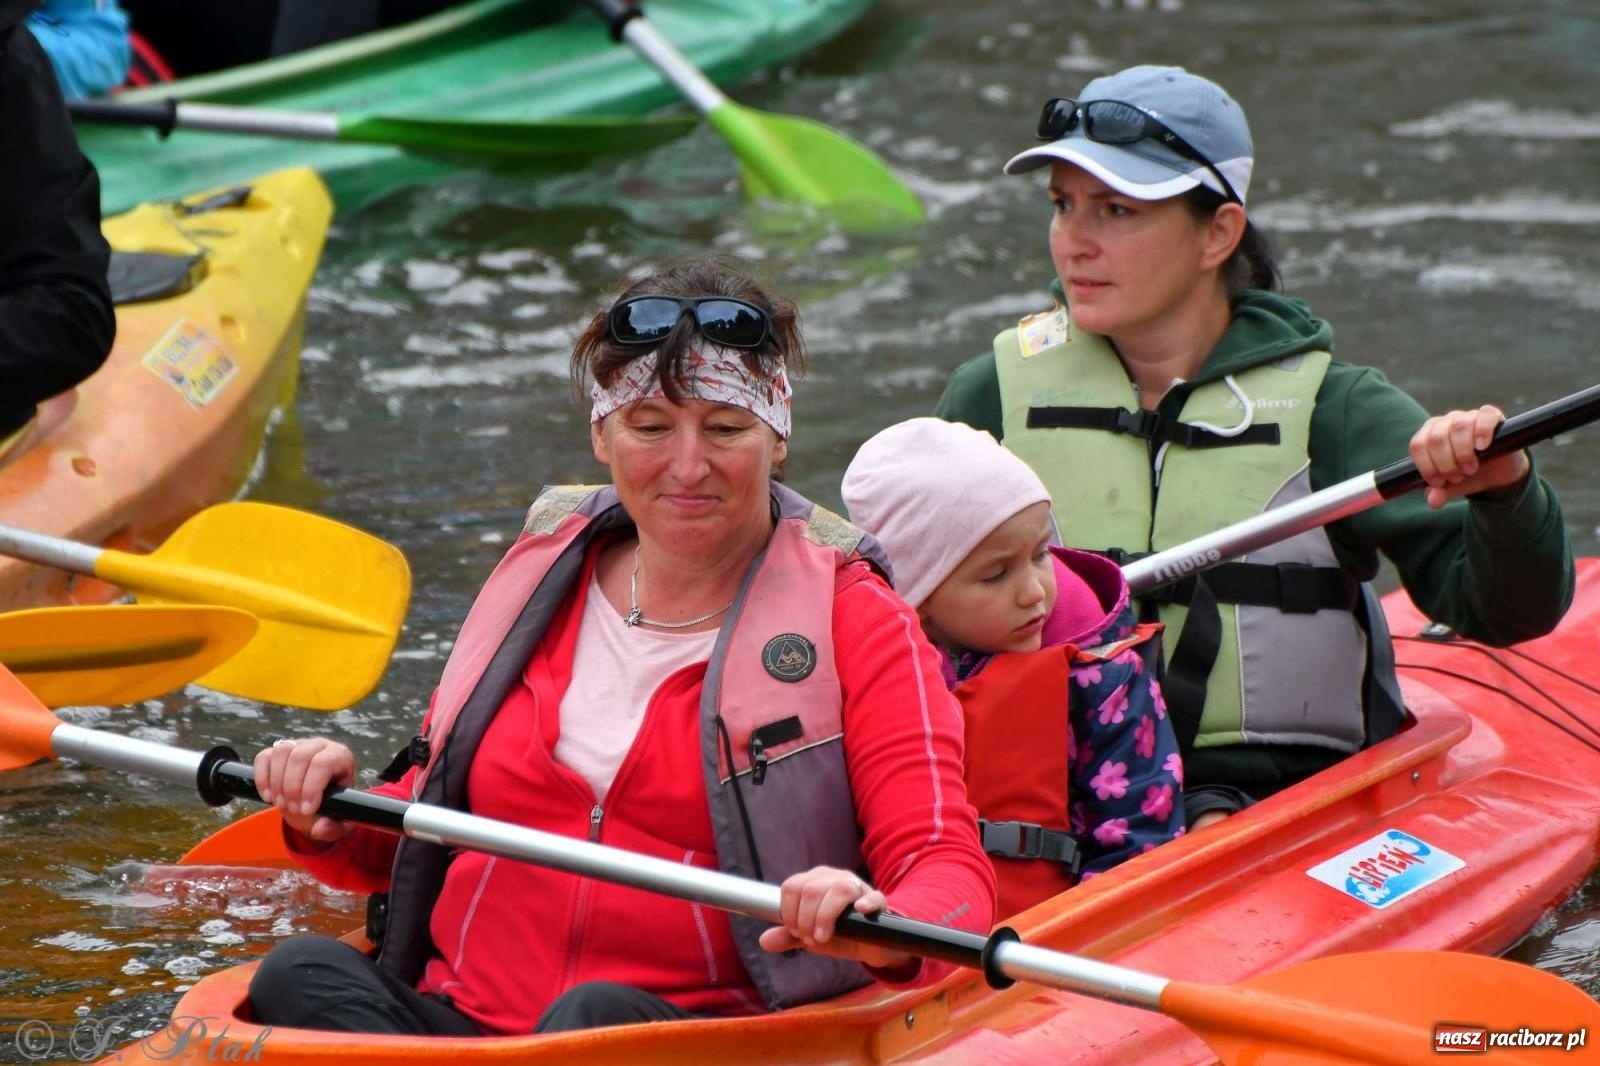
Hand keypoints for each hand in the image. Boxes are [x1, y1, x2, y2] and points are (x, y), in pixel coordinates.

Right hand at [252, 737, 356, 842]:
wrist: (318, 804)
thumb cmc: (333, 809)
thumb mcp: (339, 822)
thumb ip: (333, 828)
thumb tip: (320, 828)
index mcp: (341, 756)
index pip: (323, 763)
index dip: (311, 787)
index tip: (306, 811)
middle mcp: (320, 745)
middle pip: (301, 756)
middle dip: (293, 787)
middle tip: (293, 810)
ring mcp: (298, 745)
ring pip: (282, 752)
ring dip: (277, 782)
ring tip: (280, 804)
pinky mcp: (278, 751)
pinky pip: (264, 757)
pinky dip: (262, 778)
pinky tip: (267, 796)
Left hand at [757, 866, 911, 970]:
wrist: (870, 944)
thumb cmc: (838, 934)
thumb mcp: (810, 937)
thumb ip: (789, 937)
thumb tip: (764, 941)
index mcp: (814, 882)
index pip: (792, 886)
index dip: (789, 912)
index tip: (796, 932)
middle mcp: (833, 878)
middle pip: (811, 889)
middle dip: (805, 919)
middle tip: (810, 939)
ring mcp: (856, 886)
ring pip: (838, 889)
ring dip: (825, 916)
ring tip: (823, 936)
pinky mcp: (877, 900)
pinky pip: (873, 895)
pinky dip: (865, 902)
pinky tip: (859, 910)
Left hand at [1409, 404, 1529, 508]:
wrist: (1497, 474)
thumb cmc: (1467, 476)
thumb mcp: (1451, 487)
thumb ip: (1438, 493)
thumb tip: (1433, 501)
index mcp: (1428, 436)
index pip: (1417, 445)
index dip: (1426, 466)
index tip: (1439, 482)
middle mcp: (1445, 422)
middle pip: (1436, 437)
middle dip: (1446, 463)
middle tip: (1457, 476)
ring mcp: (1467, 416)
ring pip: (1458, 426)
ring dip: (1463, 452)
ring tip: (1470, 468)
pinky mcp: (1491, 416)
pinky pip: (1484, 415)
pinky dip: (1482, 431)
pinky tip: (1482, 447)